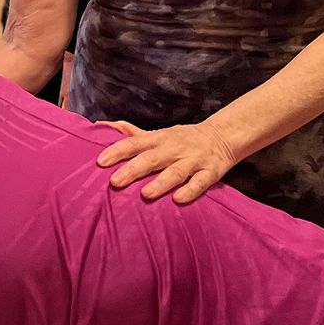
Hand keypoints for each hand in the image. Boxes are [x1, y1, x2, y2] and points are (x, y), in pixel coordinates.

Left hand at [96, 119, 236, 204]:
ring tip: (145, 194)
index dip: (118, 151)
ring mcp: (193, 160)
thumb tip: (103, 126)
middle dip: (133, 169)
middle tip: (115, 181)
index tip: (100, 161)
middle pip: (152, 158)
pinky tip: (178, 199)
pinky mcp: (211, 172)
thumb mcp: (159, 133)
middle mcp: (175, 149)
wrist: (223, 136)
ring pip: (176, 171)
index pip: (135, 143)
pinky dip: (190, 190)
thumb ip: (133, 134)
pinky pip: (200, 182)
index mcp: (160, 139)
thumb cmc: (183, 139)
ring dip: (161, 182)